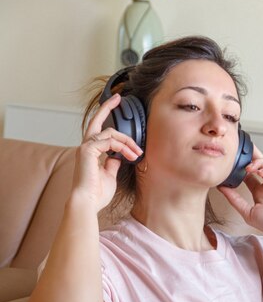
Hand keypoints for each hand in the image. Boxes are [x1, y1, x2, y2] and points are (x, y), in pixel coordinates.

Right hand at [72, 94, 142, 212]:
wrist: (87, 202)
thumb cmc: (97, 194)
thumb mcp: (110, 175)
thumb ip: (113, 163)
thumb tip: (119, 156)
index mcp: (89, 152)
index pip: (98, 131)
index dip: (107, 118)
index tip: (116, 108)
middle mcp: (85, 147)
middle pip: (98, 121)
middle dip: (108, 108)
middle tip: (120, 98)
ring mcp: (85, 147)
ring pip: (110, 133)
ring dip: (128, 142)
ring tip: (138, 153)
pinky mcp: (87, 150)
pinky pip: (109, 141)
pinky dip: (122, 147)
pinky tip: (131, 155)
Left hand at [218, 144, 262, 239]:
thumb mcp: (247, 212)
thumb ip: (234, 199)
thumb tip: (221, 188)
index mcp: (260, 191)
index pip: (250, 175)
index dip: (242, 168)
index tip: (233, 166)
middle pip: (260, 165)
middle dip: (251, 158)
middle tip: (242, 157)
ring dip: (259, 162)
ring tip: (251, 168)